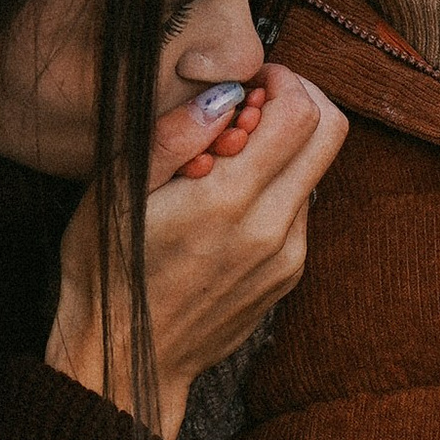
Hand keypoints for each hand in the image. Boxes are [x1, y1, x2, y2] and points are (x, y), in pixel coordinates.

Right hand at [49, 64, 346, 439]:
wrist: (126, 359)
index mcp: (230, 202)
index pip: (302, 113)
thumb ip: (175, 136)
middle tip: (253, 102)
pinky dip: (277, 186)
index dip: (280, 80)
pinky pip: (302, 209)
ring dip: (287, 146)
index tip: (247, 83)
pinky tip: (230, 200)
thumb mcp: (118, 193)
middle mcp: (273, 229)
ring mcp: (287, 256)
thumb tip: (227, 95)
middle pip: (330, 132)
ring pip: (318, 170)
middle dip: (299, 100)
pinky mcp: (289, 276)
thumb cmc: (109, 271)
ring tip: (229, 156)